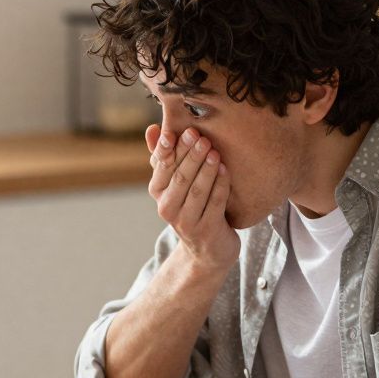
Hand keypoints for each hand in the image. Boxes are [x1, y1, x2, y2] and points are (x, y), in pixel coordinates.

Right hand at [146, 123, 238, 272]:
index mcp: (158, 191)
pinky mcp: (207, 229)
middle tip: (201, 136)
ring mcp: (187, 221)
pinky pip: (215, 202)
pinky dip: (220, 184)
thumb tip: (152, 129)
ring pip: (197, 190)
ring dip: (206, 169)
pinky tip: (226, 169)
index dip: (167, 149)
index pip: (162, 166)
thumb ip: (164, 156)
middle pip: (180, 177)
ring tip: (214, 151)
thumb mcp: (174, 182)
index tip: (176, 132)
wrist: (207, 248)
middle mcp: (167, 207)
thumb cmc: (191, 205)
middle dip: (190, 155)